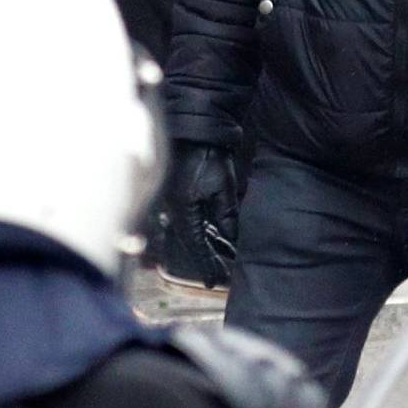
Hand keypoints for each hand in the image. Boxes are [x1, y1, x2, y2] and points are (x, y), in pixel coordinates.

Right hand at [165, 142, 238, 275]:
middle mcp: (174, 208)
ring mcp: (174, 200)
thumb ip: (226, 215)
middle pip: (190, 241)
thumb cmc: (208, 153)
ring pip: (189, 230)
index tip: (213, 282)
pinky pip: (188, 218)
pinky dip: (201, 230)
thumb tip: (232, 238)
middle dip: (205, 258)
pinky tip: (212, 236)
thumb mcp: (222, 186)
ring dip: (204, 244)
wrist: (195, 125)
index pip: (195, 244)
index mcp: (182, 208)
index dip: (205, 264)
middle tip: (219, 275)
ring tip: (220, 258)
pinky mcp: (178, 193)